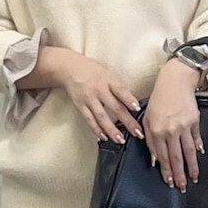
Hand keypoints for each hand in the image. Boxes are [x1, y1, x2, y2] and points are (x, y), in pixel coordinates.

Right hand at [18, 46, 142, 142]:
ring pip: (102, 117)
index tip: (138, 109)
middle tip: (137, 133)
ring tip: (121, 140)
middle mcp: (99, 89)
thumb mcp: (107, 73)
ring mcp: (89, 99)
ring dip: (112, 130)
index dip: (129, 100)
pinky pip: (89, 120)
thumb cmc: (92, 70)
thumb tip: (131, 103)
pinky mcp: (80, 105)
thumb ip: (118, 87)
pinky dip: (96, 130)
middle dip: (127, 121)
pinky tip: (104, 137)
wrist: (69, 67)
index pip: (121, 90)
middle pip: (115, 107)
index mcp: (108, 79)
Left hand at [142, 58, 204, 191]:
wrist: (175, 82)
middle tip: (183, 187)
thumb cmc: (159, 99)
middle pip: (176, 157)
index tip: (169, 181)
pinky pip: (195, 138)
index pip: (162, 156)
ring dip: (191, 166)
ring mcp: (184, 126)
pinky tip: (199, 156)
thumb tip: (154, 160)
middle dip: (179, 174)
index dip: (166, 171)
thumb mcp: (147, 119)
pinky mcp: (194, 121)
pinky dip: (197, 147)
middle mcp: (170, 130)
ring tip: (194, 177)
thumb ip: (150, 141)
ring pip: (188, 151)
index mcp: (156, 131)